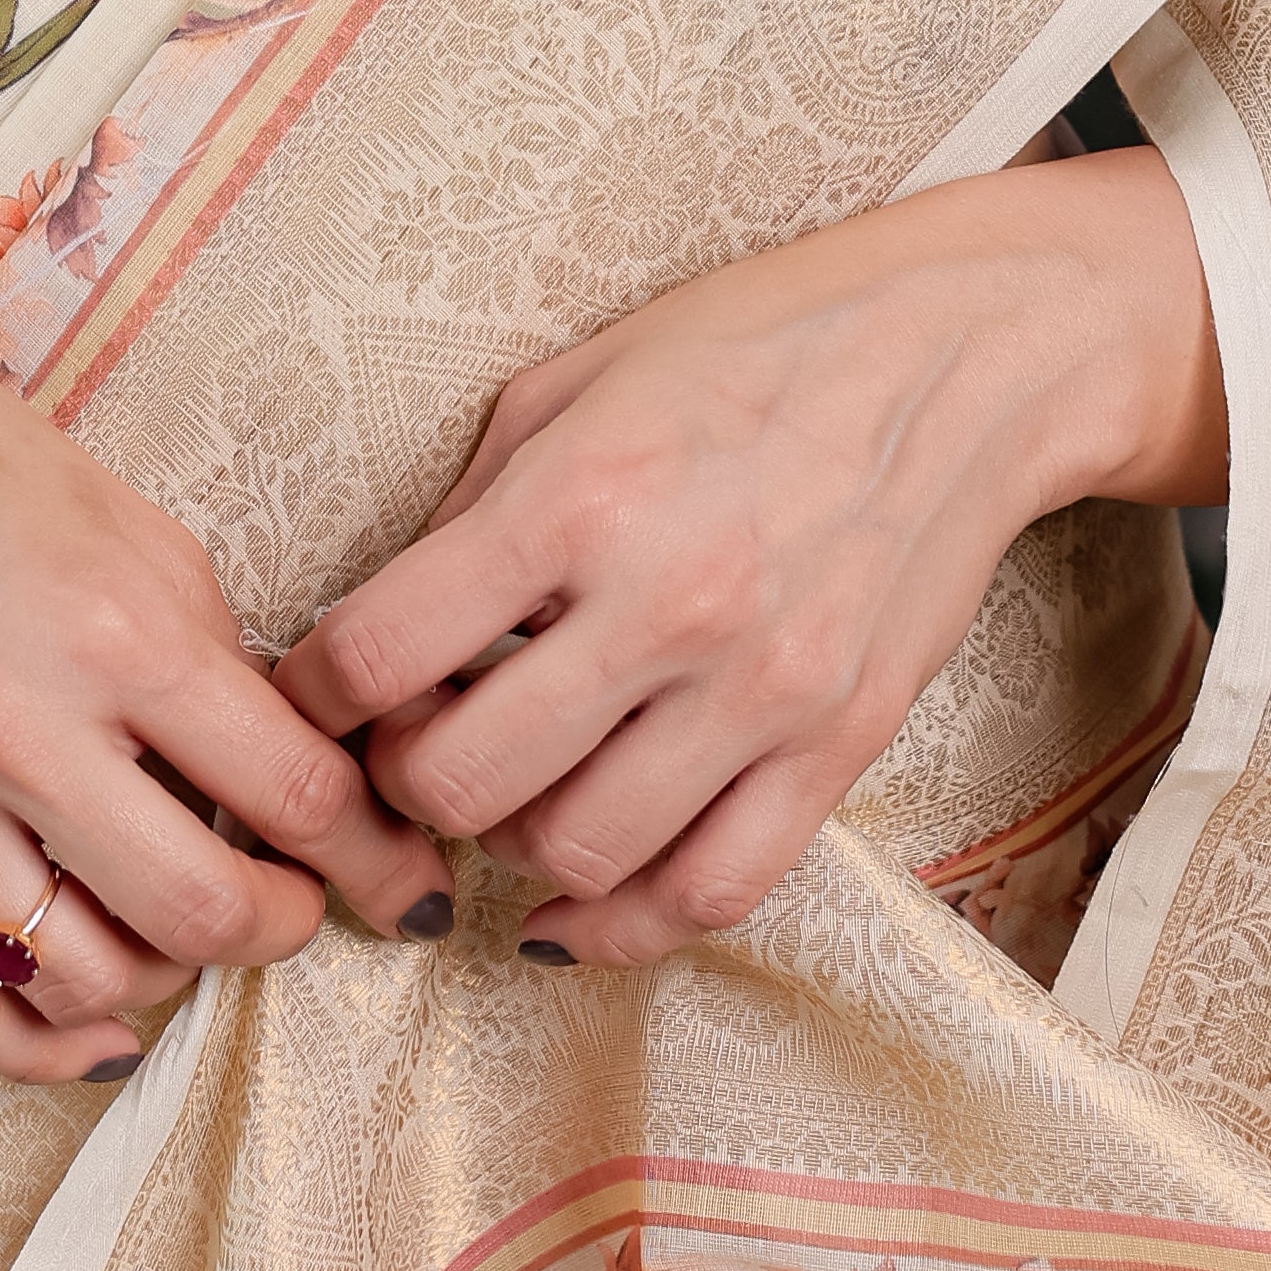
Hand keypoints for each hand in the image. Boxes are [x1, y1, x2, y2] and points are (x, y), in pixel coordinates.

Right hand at [0, 370, 453, 1084]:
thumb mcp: (144, 541)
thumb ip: (220, 671)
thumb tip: (294, 789)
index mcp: (117, 636)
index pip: (289, 793)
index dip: (369, 855)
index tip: (401, 879)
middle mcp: (17, 731)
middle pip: (194, 912)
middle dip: (279, 929)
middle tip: (295, 911)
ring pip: (75, 978)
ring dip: (160, 979)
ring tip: (182, 940)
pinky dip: (29, 1047)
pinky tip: (91, 1032)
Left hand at [274, 145, 1222, 969]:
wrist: (962, 359)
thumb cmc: (755, 346)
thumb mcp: (578, 381)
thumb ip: (476, 509)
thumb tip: (393, 633)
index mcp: (579, 494)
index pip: (381, 651)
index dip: (313, 693)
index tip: (308, 699)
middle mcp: (667, 604)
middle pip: (461, 782)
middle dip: (404, 780)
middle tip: (409, 746)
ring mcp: (761, 690)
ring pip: (576, 854)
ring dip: (512, 842)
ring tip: (509, 787)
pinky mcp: (837, 748)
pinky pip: (712, 893)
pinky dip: (624, 924)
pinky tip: (574, 902)